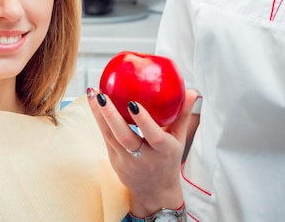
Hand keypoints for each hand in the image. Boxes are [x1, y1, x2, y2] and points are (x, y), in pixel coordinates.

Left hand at [88, 87, 197, 216]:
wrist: (155, 193)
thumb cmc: (168, 160)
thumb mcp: (179, 140)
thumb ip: (182, 115)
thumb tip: (192, 91)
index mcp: (163, 151)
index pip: (153, 136)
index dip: (143, 121)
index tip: (133, 103)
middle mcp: (143, 157)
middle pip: (124, 137)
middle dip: (111, 115)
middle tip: (101, 94)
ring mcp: (126, 160)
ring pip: (109, 136)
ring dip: (99, 114)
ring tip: (92, 92)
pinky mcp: (114, 160)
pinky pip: (105, 137)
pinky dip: (99, 120)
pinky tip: (93, 103)